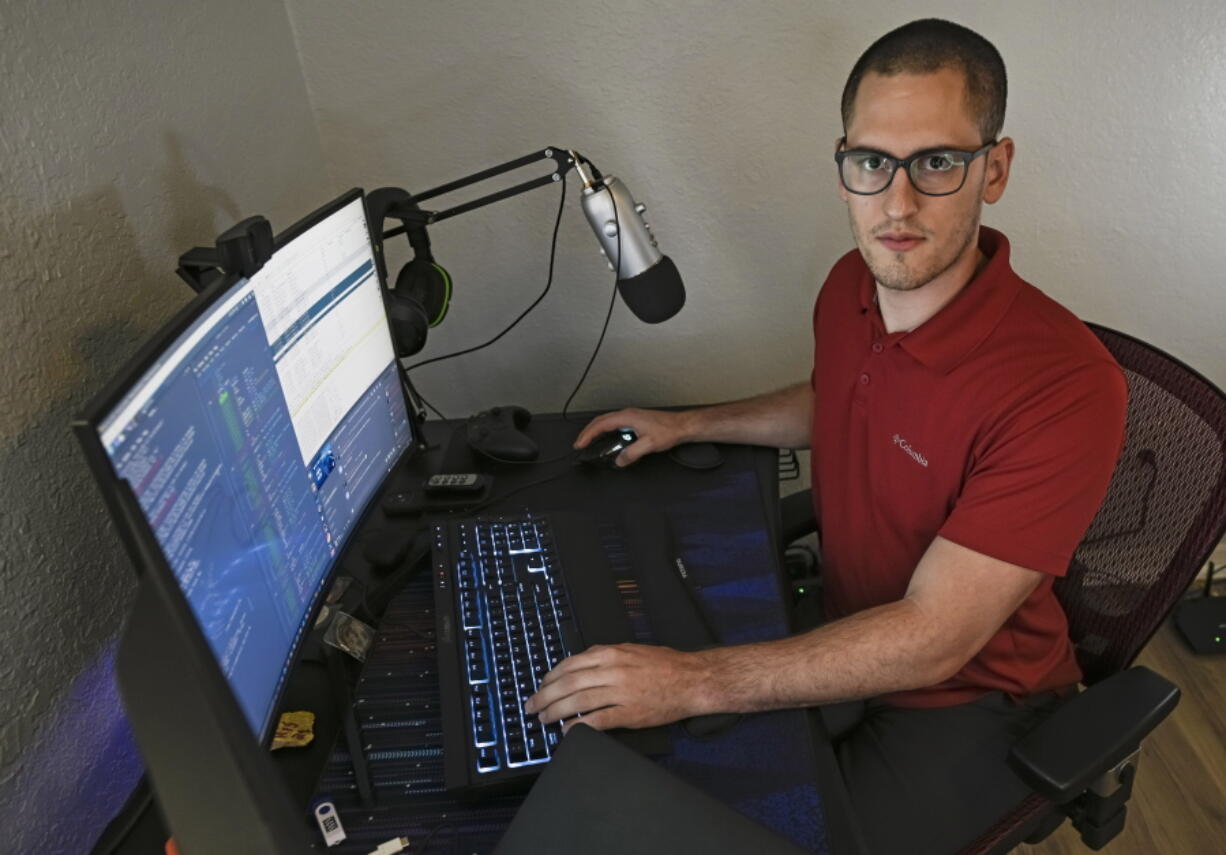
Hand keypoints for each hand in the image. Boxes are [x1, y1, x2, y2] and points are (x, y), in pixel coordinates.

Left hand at [524, 643, 710, 731]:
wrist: (692, 680)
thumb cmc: (664, 664)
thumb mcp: (631, 650)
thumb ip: (605, 657)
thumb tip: (579, 666)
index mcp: (610, 653)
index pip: (569, 665)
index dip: (550, 678)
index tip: (541, 686)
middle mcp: (612, 670)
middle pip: (568, 683)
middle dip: (545, 696)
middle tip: (531, 706)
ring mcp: (620, 692)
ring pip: (578, 701)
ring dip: (556, 711)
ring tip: (544, 718)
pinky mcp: (629, 713)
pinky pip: (597, 720)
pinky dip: (579, 726)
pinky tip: (568, 731)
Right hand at [573, 408, 691, 466]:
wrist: (682, 425)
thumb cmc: (668, 431)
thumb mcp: (649, 445)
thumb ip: (632, 453)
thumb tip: (619, 460)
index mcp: (627, 417)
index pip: (601, 425)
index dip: (588, 435)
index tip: (580, 444)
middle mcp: (627, 414)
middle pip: (601, 420)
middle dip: (588, 432)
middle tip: (579, 443)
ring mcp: (631, 415)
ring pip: (607, 420)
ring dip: (596, 430)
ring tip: (589, 440)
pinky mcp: (635, 419)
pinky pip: (615, 422)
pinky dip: (605, 429)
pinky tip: (607, 437)